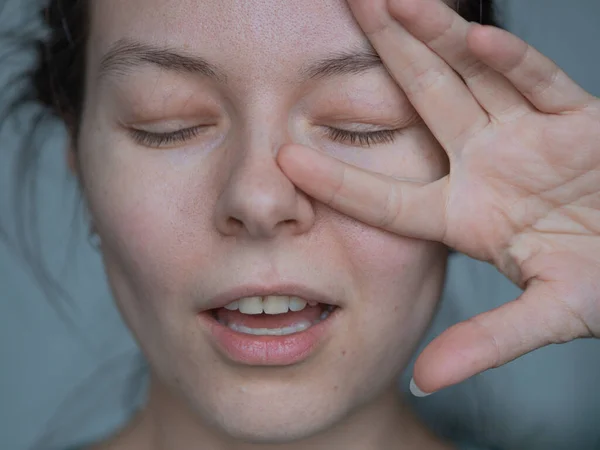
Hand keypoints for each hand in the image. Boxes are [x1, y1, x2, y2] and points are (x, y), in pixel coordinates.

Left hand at [277, 0, 599, 393]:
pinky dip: (510, 63)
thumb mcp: (547, 314)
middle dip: (384, 62)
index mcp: (464, 214)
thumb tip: (424, 379)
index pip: (388, 196)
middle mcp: (486, 165)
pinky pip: (539, 84)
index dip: (339, 179)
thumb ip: (488, 342)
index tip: (286, 160)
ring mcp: (527, 136)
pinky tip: (475, 36)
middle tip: (342, 18)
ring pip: (471, 78)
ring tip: (390, 3)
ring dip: (434, 40)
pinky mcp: (577, 120)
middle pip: (423, 106)